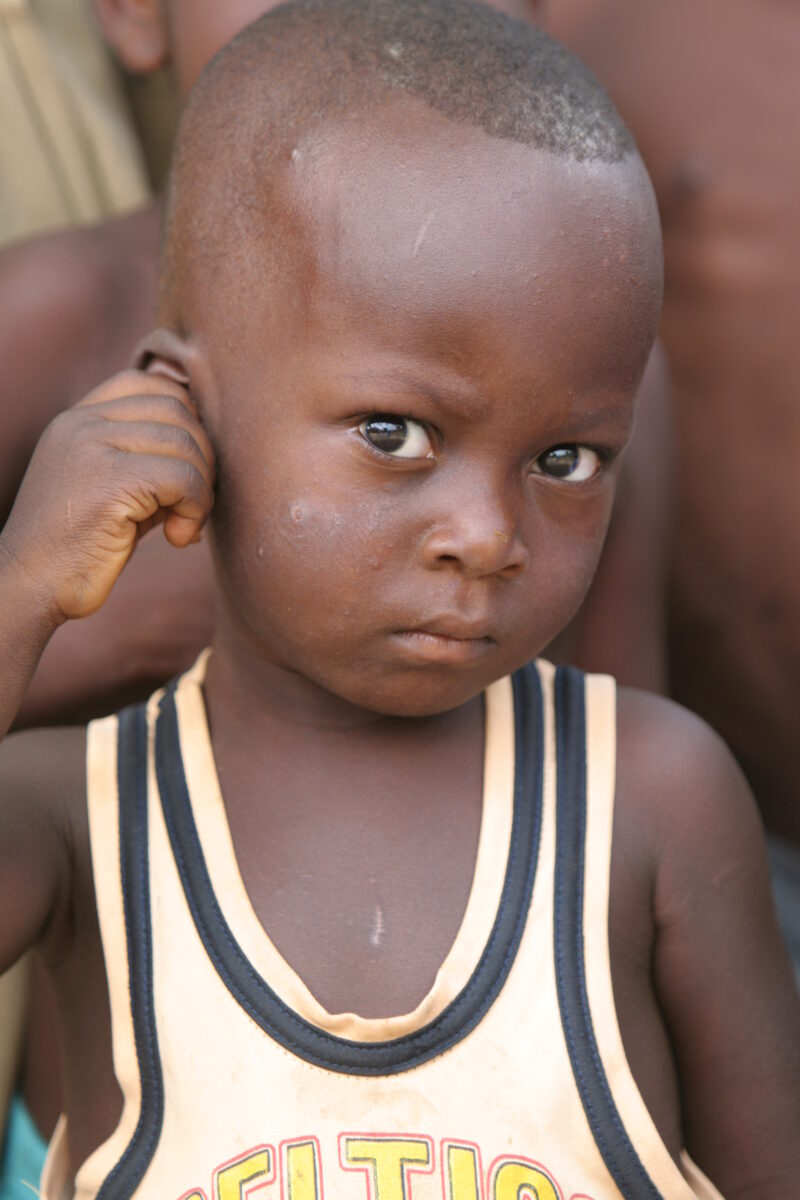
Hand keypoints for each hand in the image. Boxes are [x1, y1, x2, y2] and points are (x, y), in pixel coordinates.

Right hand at [0, 369, 214, 623]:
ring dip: (202, 490)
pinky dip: (196, 508)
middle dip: (203, 458)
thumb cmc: (79, 549)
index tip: (188, 468)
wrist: (28, 588)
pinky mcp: (108, 480)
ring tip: (184, 526)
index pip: (151, 384)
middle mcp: (81, 422)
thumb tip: (213, 451)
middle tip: (193, 504)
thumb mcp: (117, 491)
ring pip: (185, 443)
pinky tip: (178, 538)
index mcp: (79, 418)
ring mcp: (92, 446)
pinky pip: (183, 478)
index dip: (186, 420)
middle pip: (177, 409)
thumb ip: (152, 461)